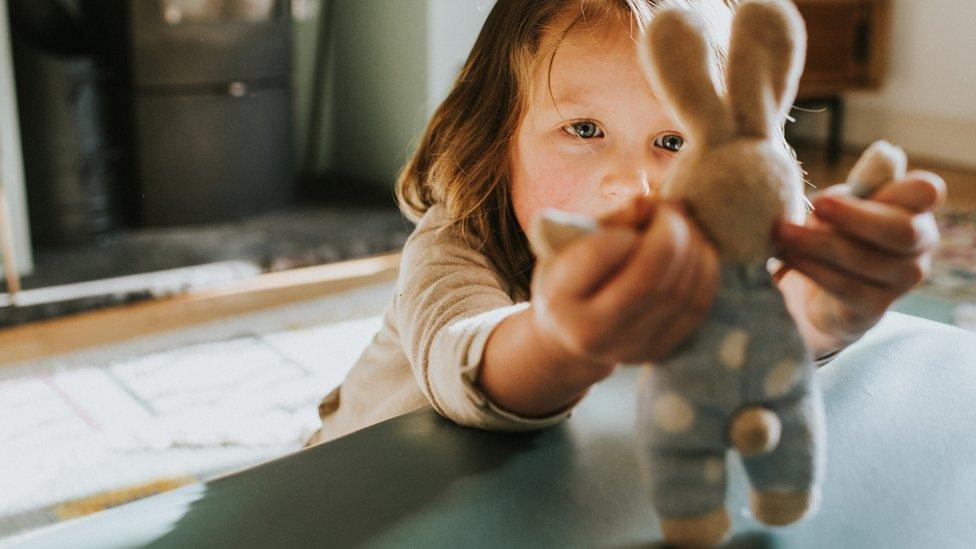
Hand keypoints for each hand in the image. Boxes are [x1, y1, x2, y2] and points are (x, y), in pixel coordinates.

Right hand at [531, 197, 720, 366]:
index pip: (599, 254)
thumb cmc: (570, 276)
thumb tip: (649, 203)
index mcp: (559, 299)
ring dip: (693, 248)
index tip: (632, 215)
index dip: (626, 228)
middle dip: (671, 233)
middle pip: (648, 279)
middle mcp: (591, 334)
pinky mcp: (658, 351)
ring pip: (679, 293)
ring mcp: (628, 349)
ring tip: (685, 225)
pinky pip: (696, 307)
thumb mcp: (572, 243)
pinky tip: (698, 248)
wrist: (570, 334)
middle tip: (671, 210)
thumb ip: (608, 221)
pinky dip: (705, 270)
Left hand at [774, 170, 945, 351]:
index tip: (863, 183)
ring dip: (816, 243)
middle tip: (815, 205)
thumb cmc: (834, 234)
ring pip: (864, 259)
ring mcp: (902, 280)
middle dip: (854, 216)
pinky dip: (813, 269)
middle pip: (902, 230)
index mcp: (914, 211)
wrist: (817, 294)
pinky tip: (788, 258)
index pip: (927, 193)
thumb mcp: (840, 205)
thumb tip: (871, 165)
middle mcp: (919, 246)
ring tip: (782, 233)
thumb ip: (855, 188)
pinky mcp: (875, 307)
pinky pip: (846, 287)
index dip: (899, 187)